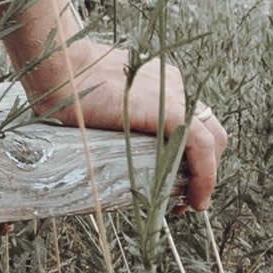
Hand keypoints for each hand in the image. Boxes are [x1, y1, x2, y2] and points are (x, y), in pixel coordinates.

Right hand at [16, 35, 225, 215]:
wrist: (60, 68)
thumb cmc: (65, 88)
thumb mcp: (100, 104)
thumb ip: (116, 119)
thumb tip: (105, 145)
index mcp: (160, 83)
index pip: (191, 119)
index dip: (193, 154)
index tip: (178, 183)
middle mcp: (174, 86)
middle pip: (209, 128)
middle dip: (205, 167)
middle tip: (187, 197)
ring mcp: (174, 96)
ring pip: (212, 139)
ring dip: (206, 175)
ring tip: (191, 203)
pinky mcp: (169, 110)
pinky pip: (201, 146)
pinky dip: (205, 176)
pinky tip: (196, 199)